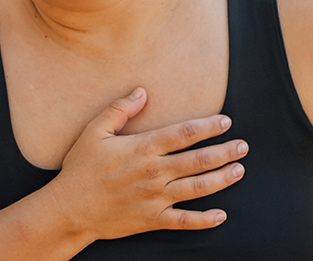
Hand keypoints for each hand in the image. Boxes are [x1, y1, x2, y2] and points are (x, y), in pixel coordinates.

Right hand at [43, 87, 247, 239]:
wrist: (69, 209)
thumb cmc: (80, 169)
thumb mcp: (94, 132)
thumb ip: (119, 110)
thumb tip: (142, 92)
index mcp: (142, 148)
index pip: (183, 134)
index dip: (208, 126)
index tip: (225, 121)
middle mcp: (154, 172)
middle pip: (198, 160)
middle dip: (224, 152)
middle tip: (243, 146)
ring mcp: (155, 198)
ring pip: (197, 188)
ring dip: (221, 179)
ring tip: (239, 171)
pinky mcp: (152, 220)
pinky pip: (184, 221)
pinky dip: (204, 220)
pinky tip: (221, 215)